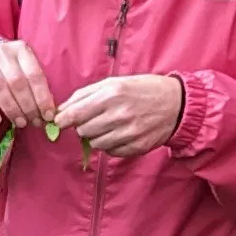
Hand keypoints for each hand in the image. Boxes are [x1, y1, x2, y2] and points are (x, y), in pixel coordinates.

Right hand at [0, 37, 58, 131]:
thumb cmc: (6, 67)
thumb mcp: (22, 67)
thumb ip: (34, 85)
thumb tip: (48, 112)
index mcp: (21, 50)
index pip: (34, 74)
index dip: (42, 97)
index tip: (48, 115)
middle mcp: (2, 53)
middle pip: (17, 82)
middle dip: (28, 106)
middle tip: (34, 122)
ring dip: (11, 109)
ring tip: (20, 123)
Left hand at [55, 73, 186, 158]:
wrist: (176, 104)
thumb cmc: (142, 90)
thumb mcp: (115, 83)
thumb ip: (85, 94)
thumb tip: (62, 109)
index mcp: (112, 94)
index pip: (76, 113)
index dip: (63, 119)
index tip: (59, 121)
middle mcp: (120, 114)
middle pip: (83, 130)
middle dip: (83, 126)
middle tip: (92, 120)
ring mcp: (129, 133)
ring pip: (96, 143)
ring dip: (96, 136)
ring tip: (108, 126)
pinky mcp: (136, 147)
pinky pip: (111, 152)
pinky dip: (110, 145)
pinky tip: (119, 134)